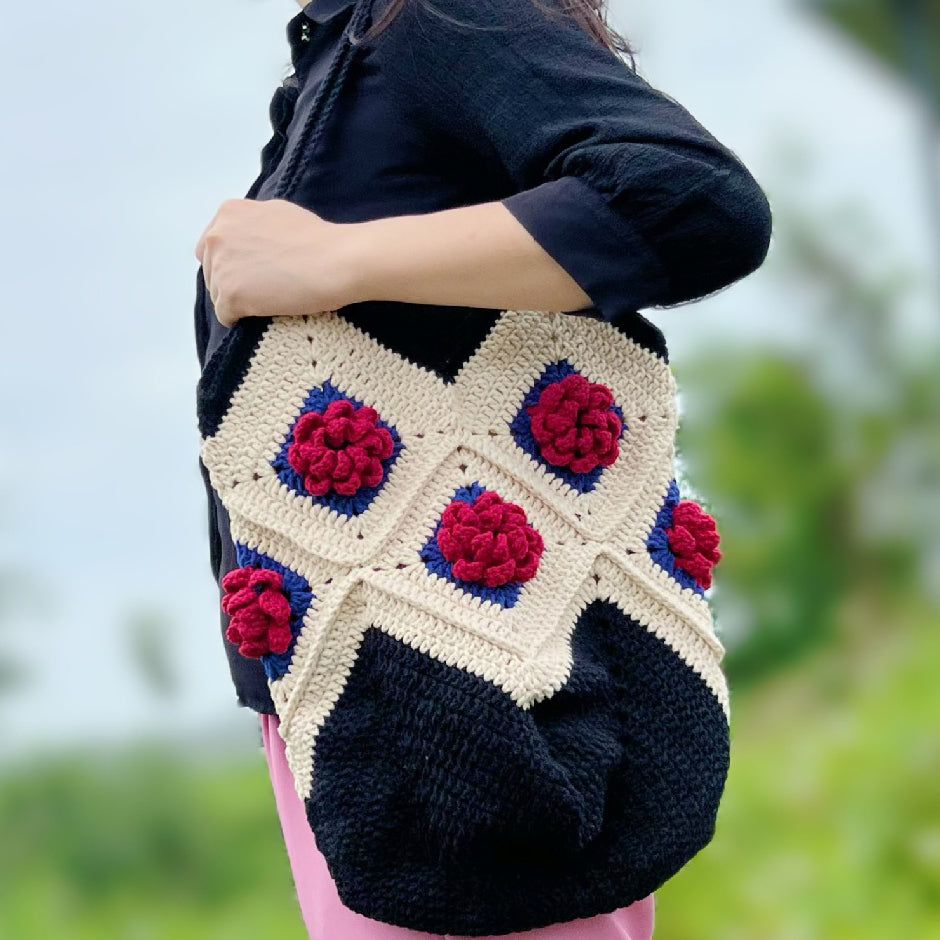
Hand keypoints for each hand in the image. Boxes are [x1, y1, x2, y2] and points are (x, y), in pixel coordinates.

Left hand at [195, 198, 353, 327]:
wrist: (334, 261)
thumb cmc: (318, 239)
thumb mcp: (277, 214)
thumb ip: (252, 224)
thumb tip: (247, 239)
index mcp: (228, 214)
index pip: (211, 246)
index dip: (231, 262)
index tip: (251, 272)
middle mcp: (217, 237)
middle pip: (210, 271)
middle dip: (231, 281)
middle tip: (260, 290)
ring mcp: (221, 266)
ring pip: (217, 295)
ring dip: (238, 302)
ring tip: (267, 301)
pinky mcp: (229, 295)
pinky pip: (225, 316)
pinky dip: (241, 319)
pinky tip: (262, 314)